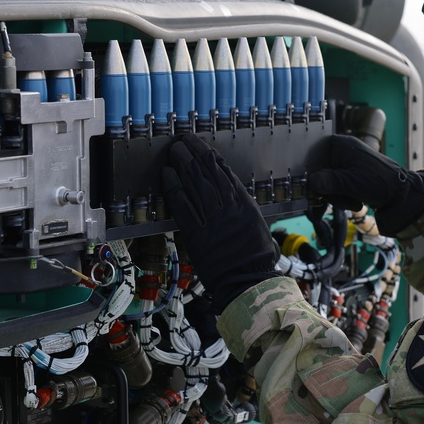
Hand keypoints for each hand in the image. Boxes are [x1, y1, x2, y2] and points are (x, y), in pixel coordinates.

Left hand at [161, 133, 280, 312]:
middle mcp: (228, 207)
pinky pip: (182, 206)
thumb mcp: (257, 225)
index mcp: (244, 204)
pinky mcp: (197, 234)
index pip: (224, 172)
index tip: (201, 146)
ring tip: (174, 151)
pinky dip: (174, 188)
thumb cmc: (256, 258)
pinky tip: (167, 175)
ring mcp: (212, 219)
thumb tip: (233, 193)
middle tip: (183, 141)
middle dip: (193, 153)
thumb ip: (243, 207)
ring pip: (195, 183)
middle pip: (207, 172)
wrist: (248, 281)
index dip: (210, 156)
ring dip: (182, 164)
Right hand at [307, 134, 423, 234]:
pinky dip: (341, 198)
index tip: (312, 191)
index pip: (313, 157)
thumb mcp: (352, 183)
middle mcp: (341, 151)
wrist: (403, 194)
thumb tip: (311, 182)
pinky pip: (336, 187)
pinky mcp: (350, 175)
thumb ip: (330, 182)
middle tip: (341, 201)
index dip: (311, 175)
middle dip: (328, 192)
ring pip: (327, 183)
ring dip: (337, 197)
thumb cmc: (380, 182)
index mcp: (340, 145)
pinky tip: (353, 205)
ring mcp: (346, 164)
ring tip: (354, 204)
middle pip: (319, 172)